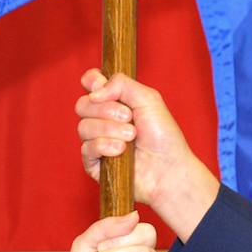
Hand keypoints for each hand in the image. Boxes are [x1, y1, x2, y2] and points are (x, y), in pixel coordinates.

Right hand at [76, 71, 220, 240]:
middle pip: (83, 105)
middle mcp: (103, 120)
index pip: (90, 83)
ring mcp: (97, 141)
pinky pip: (86, 149)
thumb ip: (121, 84)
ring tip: (132, 137)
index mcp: (115, 101)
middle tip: (129, 117)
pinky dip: (104, 146)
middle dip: (105, 110)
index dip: (91, 81)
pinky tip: (121, 150)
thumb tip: (94, 92)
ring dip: (109, 129)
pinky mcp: (94, 163)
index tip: (101, 86)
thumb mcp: (148, 99)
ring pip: (84, 127)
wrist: (168, 170)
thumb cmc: (163, 136)